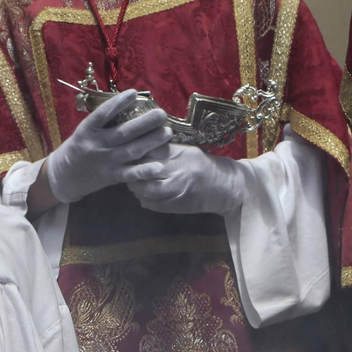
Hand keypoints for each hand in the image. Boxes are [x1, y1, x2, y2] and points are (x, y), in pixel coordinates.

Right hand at [43, 90, 172, 203]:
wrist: (64, 176)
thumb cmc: (80, 147)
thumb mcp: (85, 131)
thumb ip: (103, 121)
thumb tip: (128, 103)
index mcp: (88, 129)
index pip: (103, 114)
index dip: (118, 103)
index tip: (134, 93)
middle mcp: (97, 144)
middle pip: (123, 132)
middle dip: (145, 122)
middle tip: (162, 114)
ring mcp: (105, 161)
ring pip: (131, 151)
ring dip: (151, 142)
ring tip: (167, 133)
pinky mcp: (111, 177)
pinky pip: (130, 174)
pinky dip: (144, 171)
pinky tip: (158, 166)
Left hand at [121, 144, 244, 214]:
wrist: (225, 187)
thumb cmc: (202, 165)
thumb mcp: (186, 151)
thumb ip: (164, 150)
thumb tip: (138, 147)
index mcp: (179, 154)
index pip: (148, 152)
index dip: (134, 154)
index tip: (127, 154)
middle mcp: (179, 171)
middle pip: (145, 171)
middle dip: (132, 172)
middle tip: (126, 171)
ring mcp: (179, 189)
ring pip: (147, 190)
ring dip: (136, 188)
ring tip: (133, 184)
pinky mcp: (179, 205)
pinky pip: (154, 205)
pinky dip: (144, 201)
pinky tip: (143, 196)